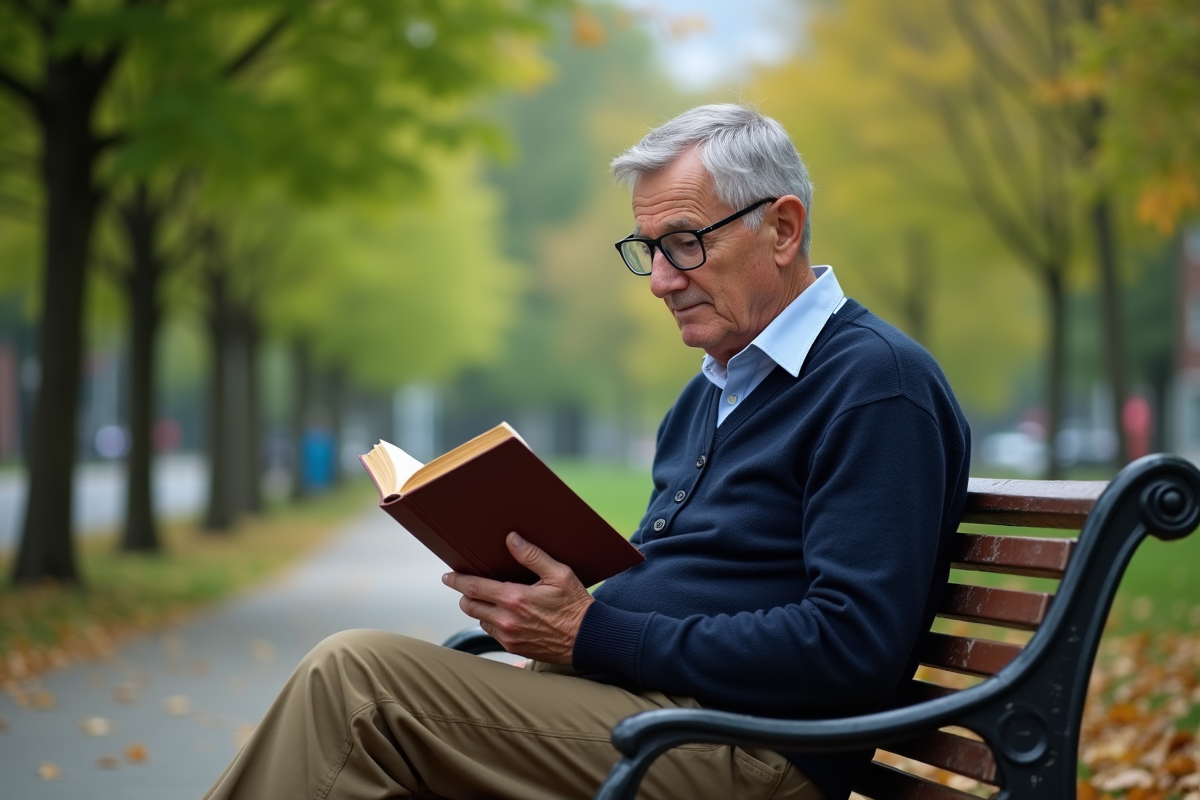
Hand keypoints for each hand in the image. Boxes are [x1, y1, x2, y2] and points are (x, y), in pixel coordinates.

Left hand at [442, 532, 592, 663]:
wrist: (587, 639)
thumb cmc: (576, 605)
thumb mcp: (559, 574)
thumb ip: (532, 556)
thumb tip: (512, 539)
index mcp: (516, 598)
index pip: (474, 587)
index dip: (457, 580)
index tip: (448, 575)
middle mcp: (507, 620)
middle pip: (469, 606)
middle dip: (464, 594)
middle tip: (465, 586)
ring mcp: (509, 637)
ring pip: (479, 620)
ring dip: (479, 609)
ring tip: (487, 598)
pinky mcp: (514, 648)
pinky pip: (492, 633)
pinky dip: (491, 622)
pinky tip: (503, 614)